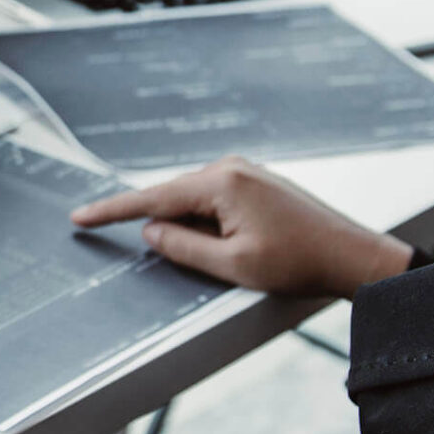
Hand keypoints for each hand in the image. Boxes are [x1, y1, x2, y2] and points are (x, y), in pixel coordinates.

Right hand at [70, 156, 413, 297]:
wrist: (354, 257)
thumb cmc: (298, 262)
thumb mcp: (232, 265)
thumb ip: (182, 247)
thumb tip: (150, 232)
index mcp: (220, 183)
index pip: (151, 198)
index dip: (111, 211)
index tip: (79, 217)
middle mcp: (230, 167)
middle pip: (174, 199)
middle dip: (169, 230)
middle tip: (210, 260)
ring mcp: (245, 172)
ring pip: (196, 204)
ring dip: (196, 232)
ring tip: (240, 258)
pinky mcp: (257, 184)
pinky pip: (216, 203)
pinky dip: (211, 225)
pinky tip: (236, 248)